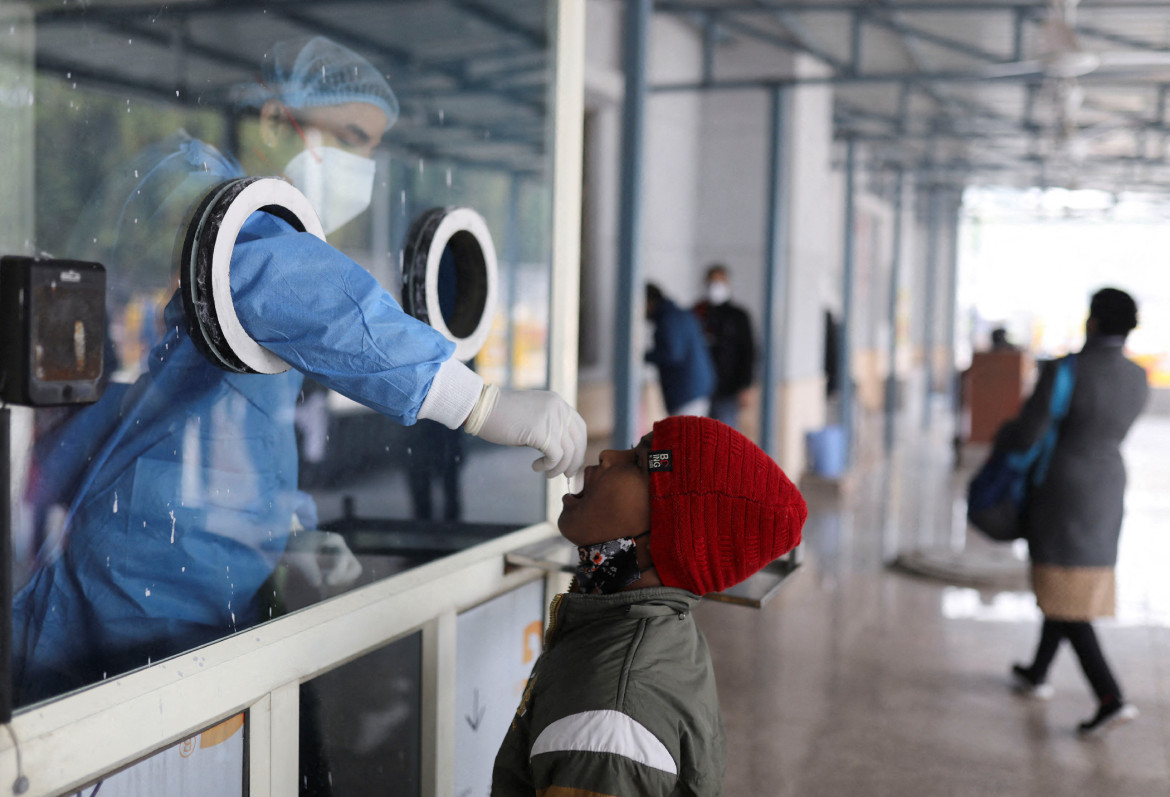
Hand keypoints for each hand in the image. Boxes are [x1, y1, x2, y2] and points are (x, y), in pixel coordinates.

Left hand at [285, 529, 363, 589]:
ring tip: (322, 590)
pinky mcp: (336, 568)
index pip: (344, 559)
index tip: (327, 582)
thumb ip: (308, 569)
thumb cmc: (293, 548)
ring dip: (339, 586)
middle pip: (355, 568)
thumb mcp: (298, 557)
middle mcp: (341, 549)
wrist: (287, 544)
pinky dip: (334, 589)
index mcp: (334, 541)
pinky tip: (322, 594)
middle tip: (327, 584)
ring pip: (350, 577)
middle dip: (343, 579)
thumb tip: (317, 584)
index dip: (338, 572)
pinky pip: (342, 581)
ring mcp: (340, 559)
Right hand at [467, 386, 586, 477]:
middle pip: (578, 440)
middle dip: (574, 462)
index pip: (579, 427)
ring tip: (547, 473)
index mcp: (557, 402)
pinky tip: (535, 466)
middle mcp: (558, 408)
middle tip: (566, 475)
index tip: (572, 462)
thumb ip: (549, 428)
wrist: (482, 408)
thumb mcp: (533, 417)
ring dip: (559, 467)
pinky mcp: (541, 431)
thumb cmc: (502, 416)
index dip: (579, 447)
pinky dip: (548, 466)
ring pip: (568, 451)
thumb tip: (562, 453)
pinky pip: (555, 456)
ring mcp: (551, 418)